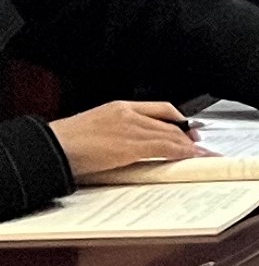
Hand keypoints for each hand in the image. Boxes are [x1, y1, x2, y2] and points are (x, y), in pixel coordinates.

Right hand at [54, 101, 201, 179]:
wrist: (48, 148)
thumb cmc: (63, 143)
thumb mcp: (94, 129)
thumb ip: (117, 132)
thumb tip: (131, 146)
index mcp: (118, 107)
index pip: (161, 108)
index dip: (180, 120)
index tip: (190, 130)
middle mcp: (128, 114)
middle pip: (169, 124)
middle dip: (188, 136)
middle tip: (201, 147)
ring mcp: (130, 128)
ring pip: (171, 135)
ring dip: (190, 147)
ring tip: (203, 156)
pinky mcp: (129, 146)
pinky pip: (164, 147)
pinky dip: (181, 153)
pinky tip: (190, 158)